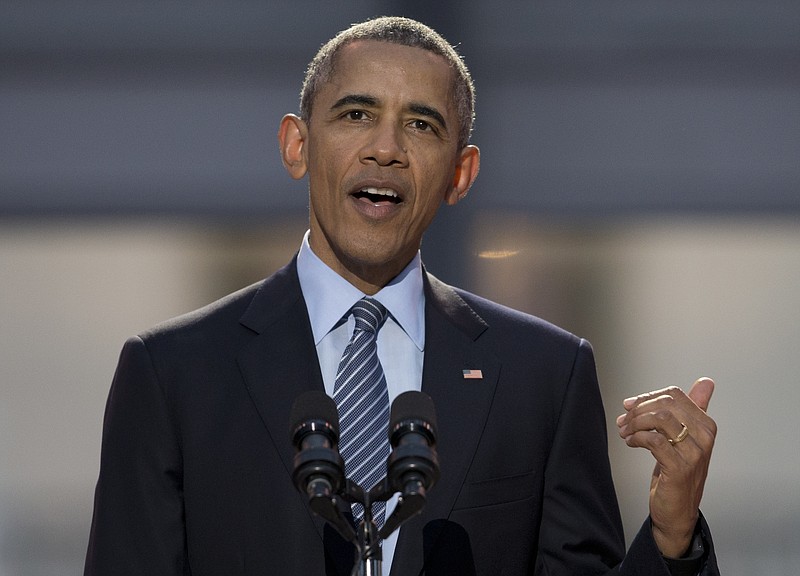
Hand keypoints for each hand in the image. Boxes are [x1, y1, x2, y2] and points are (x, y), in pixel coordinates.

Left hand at [616, 378, 716, 557]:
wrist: (677, 510)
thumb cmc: (678, 471)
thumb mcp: (685, 437)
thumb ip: (691, 409)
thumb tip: (706, 382)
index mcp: (706, 425)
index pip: (674, 395)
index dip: (647, 397)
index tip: (630, 405)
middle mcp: (705, 437)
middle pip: (666, 404)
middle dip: (638, 409)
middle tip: (623, 420)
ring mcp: (694, 453)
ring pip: (659, 419)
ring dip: (634, 423)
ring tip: (625, 432)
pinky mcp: (680, 468)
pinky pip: (654, 440)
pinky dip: (636, 437)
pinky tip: (630, 442)